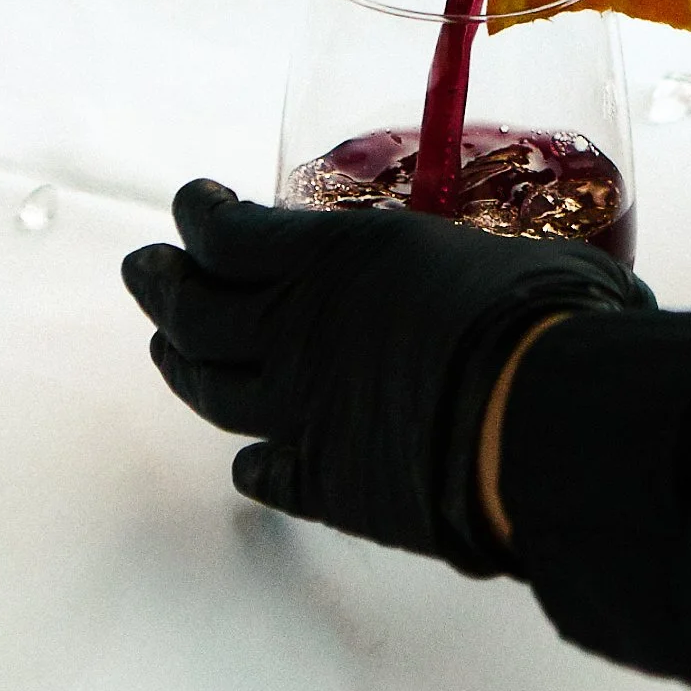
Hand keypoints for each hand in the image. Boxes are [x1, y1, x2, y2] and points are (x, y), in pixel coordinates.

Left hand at [124, 181, 652, 573]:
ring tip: (165, 350)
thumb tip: (535, 275)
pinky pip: (267, 475)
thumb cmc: (545, 317)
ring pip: (210, 390)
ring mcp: (303, 414)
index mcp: (339, 258)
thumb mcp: (513, 252)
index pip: (230, 233)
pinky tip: (248, 464)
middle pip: (194, 309)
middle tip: (145, 269)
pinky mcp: (329, 486)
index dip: (199, 216)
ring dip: (180, 365)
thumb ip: (482, 266)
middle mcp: (300, 332)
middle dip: (161, 283)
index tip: (193, 204)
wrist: (545, 425)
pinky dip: (251, 466)